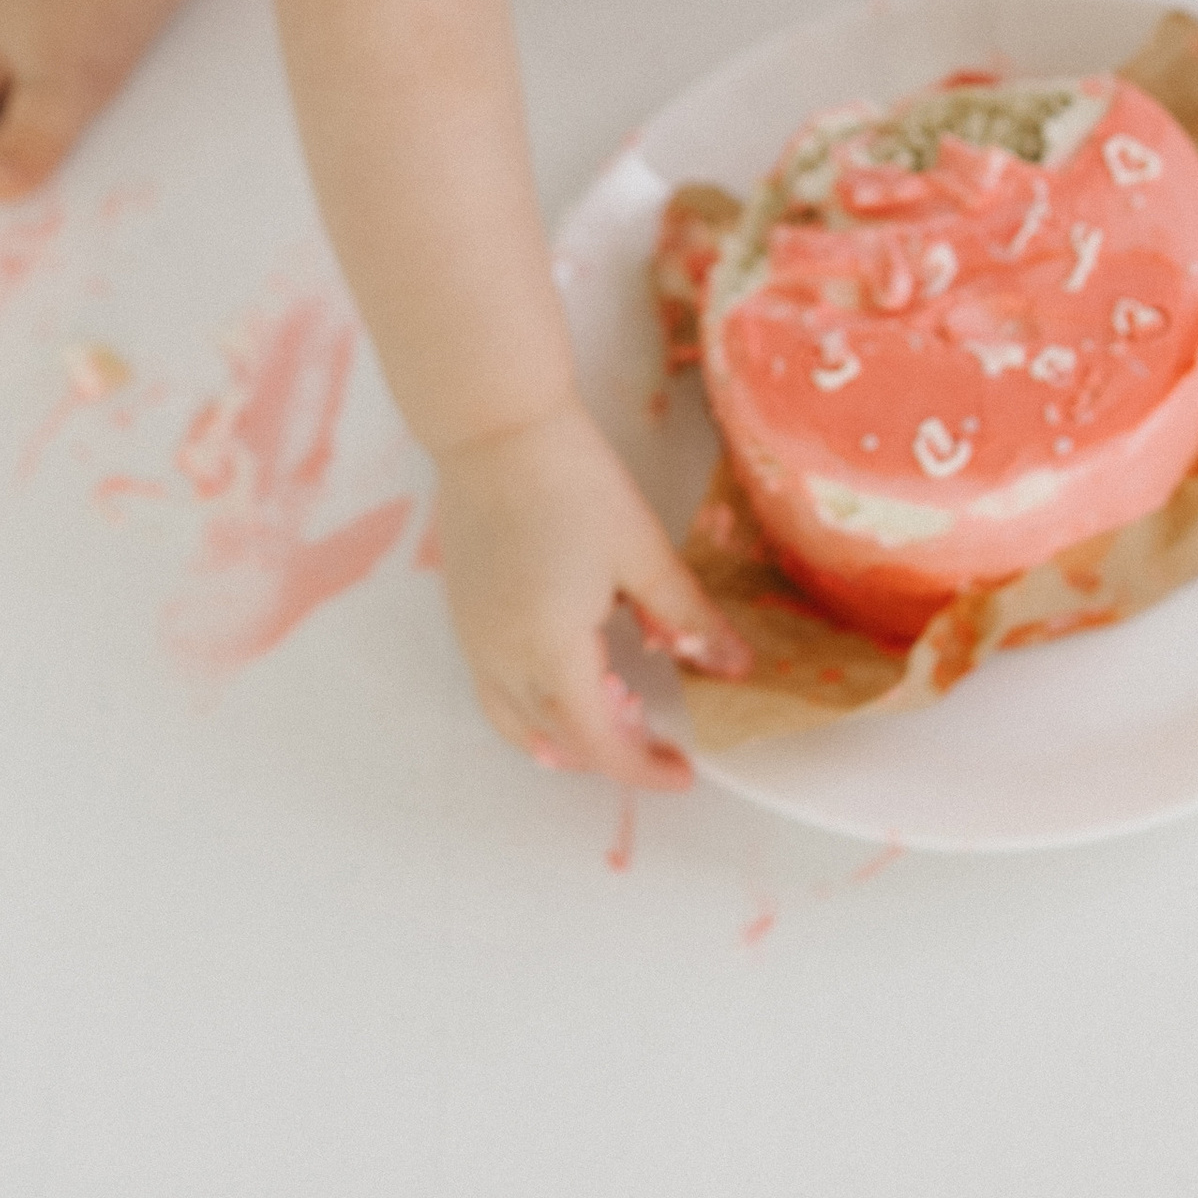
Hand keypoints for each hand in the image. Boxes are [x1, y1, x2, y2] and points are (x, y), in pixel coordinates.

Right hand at [434, 398, 752, 786]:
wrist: (494, 425)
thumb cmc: (572, 480)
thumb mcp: (641, 552)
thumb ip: (687, 618)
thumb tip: (736, 667)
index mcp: (550, 650)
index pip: (600, 742)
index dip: (643, 768)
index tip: (683, 771)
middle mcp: (501, 657)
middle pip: (555, 738)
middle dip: (609, 749)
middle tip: (655, 732)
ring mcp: (473, 637)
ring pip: (515, 719)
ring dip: (564, 733)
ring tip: (614, 712)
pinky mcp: (462, 612)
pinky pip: (494, 685)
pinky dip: (533, 702)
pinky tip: (569, 670)